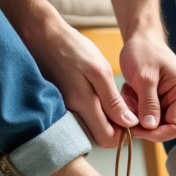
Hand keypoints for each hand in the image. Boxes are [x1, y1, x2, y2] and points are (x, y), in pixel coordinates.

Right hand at [26, 18, 137, 148]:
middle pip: (97, 135)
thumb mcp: (100, 71)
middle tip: (124, 108)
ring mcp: (65, 108)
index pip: (106, 139)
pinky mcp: (62, 102)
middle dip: (114, 128)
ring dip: (104, 119)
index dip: (122, 133)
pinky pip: (81, 116)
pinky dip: (93, 111)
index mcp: (83, 105)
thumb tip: (129, 123)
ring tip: (113, 100)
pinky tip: (98, 95)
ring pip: (90, 126)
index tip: (131, 118)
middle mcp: (72, 112)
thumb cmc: (74, 49)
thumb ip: (112, 100)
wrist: (44, 36)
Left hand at [118, 32, 175, 143]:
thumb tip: (150, 127)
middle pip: (166, 126)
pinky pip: (149, 113)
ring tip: (128, 97)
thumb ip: (148, 103)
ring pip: (155, 121)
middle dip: (144, 123)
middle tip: (126, 113)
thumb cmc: (143, 51)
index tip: (135, 129)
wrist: (140, 37)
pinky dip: (136, 109)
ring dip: (138, 115)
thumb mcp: (144, 77)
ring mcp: (171, 97)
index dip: (156, 133)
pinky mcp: (161, 97)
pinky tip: (129, 94)